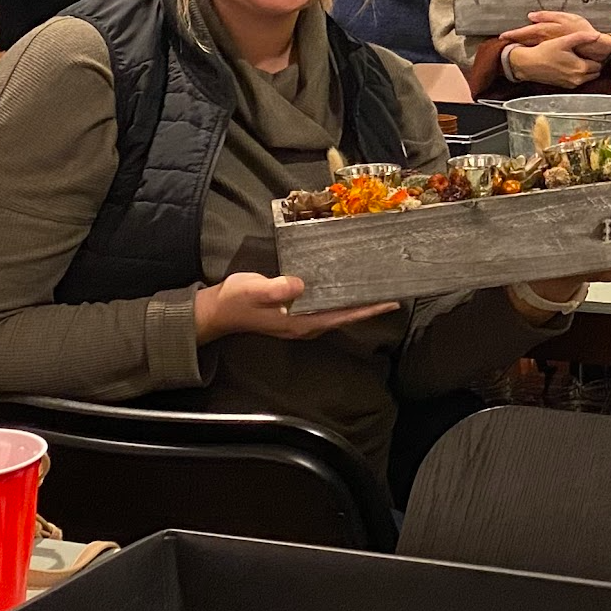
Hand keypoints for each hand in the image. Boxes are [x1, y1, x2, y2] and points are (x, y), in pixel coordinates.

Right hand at [194, 271, 397, 343]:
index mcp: (300, 323)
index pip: (341, 316)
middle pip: (345, 316)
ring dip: (356, 303)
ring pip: (337, 313)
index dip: (366, 310)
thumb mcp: (254, 290)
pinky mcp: (295, 313)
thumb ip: (276, 289)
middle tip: (392, 293)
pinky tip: (346, 288)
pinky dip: (340, 299)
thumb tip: (299, 284)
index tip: (389, 302)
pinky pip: (326, 307)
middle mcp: (305, 325)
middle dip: (368, 307)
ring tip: (376, 291)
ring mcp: (300, 321)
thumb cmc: (237, 299)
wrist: (217, 310)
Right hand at [500, 12, 610, 87]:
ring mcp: (571, 84)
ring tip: (578, 58)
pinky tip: (570, 64)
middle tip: (586, 53)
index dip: (597, 56)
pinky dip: (578, 74)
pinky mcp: (566, 86)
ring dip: (586, 69)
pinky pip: (578, 80)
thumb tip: (596, 35)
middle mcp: (578, 79)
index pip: (599, 64)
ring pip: (588, 77)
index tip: (592, 50)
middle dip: (593, 63)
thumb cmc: (543, 53)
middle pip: (595, 72)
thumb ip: (582, 37)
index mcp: (580, 68)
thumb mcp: (563, 41)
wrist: (528, 64)